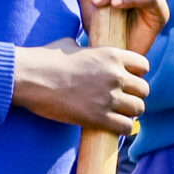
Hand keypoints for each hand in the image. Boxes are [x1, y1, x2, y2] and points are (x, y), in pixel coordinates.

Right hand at [13, 37, 147, 134]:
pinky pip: (126, 127)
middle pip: (144, 90)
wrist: (30, 79)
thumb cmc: (45, 60)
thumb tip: (82, 48)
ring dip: (129, 113)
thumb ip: (86, 49)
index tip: (126, 81)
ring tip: (117, 114)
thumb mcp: (70, 45)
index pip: (143, 66)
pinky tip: (112, 126)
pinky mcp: (98, 118)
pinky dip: (122, 128)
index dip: (136, 74)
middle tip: (122, 101)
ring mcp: (108, 97)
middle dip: (134, 95)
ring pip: (138, 109)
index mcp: (111, 55)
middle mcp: (115, 76)